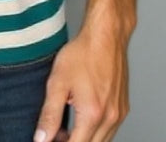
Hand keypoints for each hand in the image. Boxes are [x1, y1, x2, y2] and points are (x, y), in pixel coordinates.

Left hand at [34, 27, 128, 141]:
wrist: (106, 35)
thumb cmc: (83, 53)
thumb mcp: (58, 82)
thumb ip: (49, 114)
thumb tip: (42, 139)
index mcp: (92, 114)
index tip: (49, 141)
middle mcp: (110, 118)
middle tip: (54, 136)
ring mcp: (119, 114)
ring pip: (101, 141)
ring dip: (84, 139)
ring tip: (64, 130)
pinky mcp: (123, 108)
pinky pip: (109, 130)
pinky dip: (95, 131)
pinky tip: (81, 118)